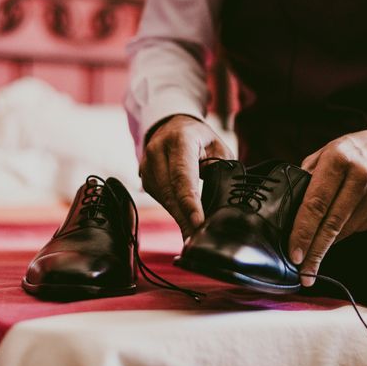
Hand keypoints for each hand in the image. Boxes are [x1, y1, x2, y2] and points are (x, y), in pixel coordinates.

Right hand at [140, 114, 233, 238]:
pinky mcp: (144, 177)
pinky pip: (159, 199)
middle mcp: (158, 150)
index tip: (198, 222)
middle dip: (185, 219)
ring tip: (193, 237)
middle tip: (198, 239)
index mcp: (180, 140)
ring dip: (179, 219)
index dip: (190, 202)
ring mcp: (147, 164)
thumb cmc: (199, 138)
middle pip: (171, 192)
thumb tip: (222, 198)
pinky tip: (184, 222)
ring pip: (163, 199)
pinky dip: (173, 212)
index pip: (183, 175)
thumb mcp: (217, 146)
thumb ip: (221, 168)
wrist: (172, 125)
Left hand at [289, 128, 366, 285]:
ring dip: (328, 244)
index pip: (316, 203)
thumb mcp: (327, 152)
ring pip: (345, 230)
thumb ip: (308, 175)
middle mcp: (360, 177)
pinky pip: (359, 229)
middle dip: (315, 251)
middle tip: (303, 273)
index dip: (303, 232)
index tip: (294, 253)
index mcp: (338, 160)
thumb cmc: (353, 151)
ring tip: (314, 253)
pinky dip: (345, 233)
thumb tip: (290, 205)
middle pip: (332, 224)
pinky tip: (338, 230)